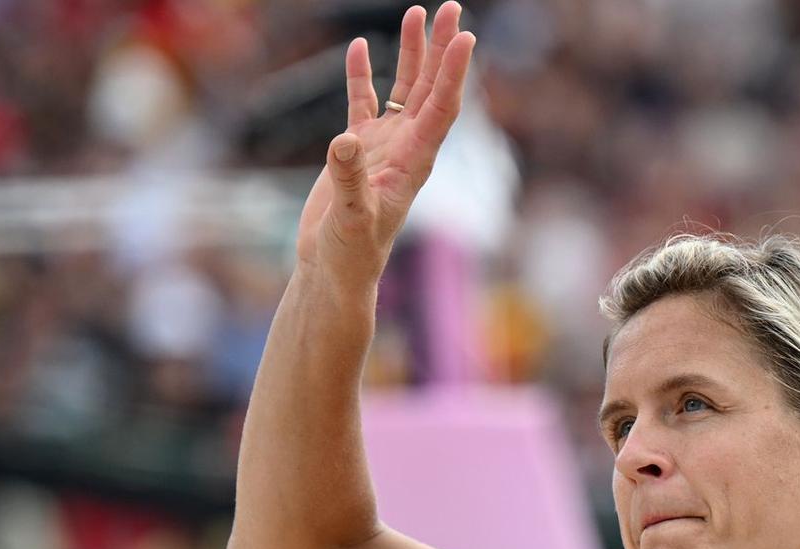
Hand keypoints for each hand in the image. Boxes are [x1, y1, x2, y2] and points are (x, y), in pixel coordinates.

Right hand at [296, 3, 476, 285]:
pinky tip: (363, 47)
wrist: (335, 270)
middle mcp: (406, 147)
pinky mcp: (358, 150)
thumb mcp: (351, 217)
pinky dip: (364, 76)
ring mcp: (384, 146)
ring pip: (403, 89)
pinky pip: (365, 103)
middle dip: (439, 48)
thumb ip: (348, 179)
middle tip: (448, 6)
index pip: (441, 107)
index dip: (454, 72)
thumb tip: (343, 141)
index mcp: (415, 161)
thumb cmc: (352, 253)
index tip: (464, 36)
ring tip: (414, 14)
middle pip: (430, 88)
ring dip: (411, 53)